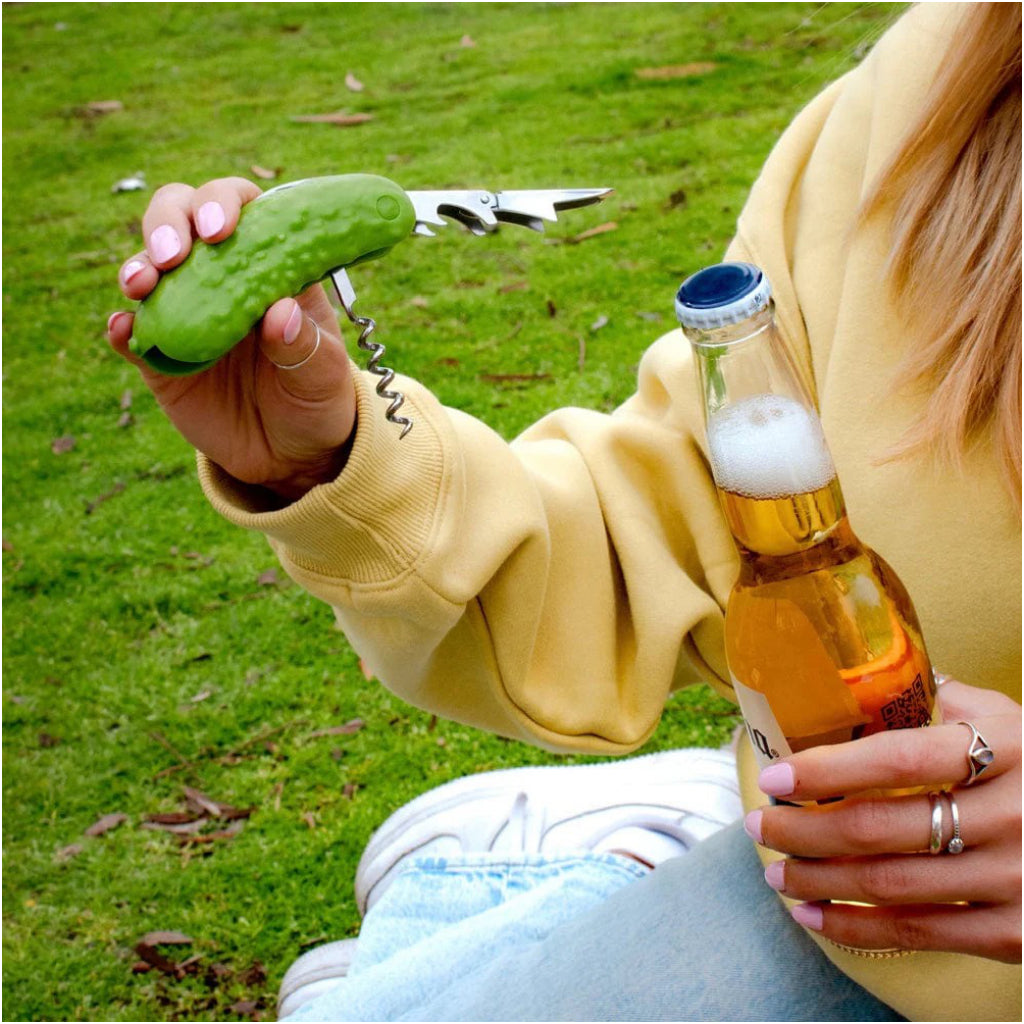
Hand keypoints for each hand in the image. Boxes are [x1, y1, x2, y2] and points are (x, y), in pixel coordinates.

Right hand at [108, 177, 356, 500]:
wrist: (293, 455)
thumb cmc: (317, 397)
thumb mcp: (324, 373)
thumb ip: (303, 344)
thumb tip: (279, 313)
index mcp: (271, 264)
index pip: (243, 208)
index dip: (225, 203)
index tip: (222, 229)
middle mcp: (223, 275)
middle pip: (182, 217)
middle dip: (170, 221)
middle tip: (175, 253)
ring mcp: (187, 311)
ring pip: (149, 267)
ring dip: (139, 266)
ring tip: (142, 284)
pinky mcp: (161, 356)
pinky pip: (132, 334)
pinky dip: (123, 328)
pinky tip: (123, 330)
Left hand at [745, 681, 1021, 962]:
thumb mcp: (1005, 719)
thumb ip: (938, 699)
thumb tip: (850, 677)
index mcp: (1006, 746)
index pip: (900, 757)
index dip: (830, 769)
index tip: (776, 776)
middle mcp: (1015, 812)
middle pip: (883, 828)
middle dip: (805, 831)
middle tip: (760, 826)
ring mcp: (1020, 877)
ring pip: (892, 884)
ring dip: (818, 881)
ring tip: (775, 872)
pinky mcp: (1020, 932)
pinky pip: (921, 933)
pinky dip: (855, 928)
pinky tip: (813, 915)